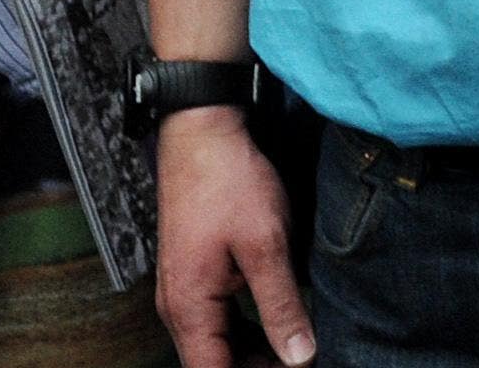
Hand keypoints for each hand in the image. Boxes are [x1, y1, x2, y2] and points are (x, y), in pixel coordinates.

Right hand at [155, 107, 315, 366]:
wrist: (202, 134)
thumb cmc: (229, 182)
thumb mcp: (266, 245)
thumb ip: (281, 305)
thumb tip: (300, 358)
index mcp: (188, 308)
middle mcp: (177, 307)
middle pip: (214, 364)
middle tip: (301, 361)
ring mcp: (183, 291)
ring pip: (217, 345)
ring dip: (253, 355)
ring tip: (297, 351)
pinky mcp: (194, 275)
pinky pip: (217, 320)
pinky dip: (246, 331)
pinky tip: (279, 325)